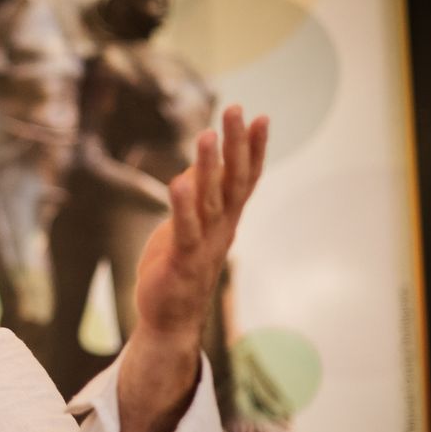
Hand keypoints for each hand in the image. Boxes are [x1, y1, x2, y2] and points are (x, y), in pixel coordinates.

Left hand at [113, 107, 266, 431]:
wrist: (170, 321)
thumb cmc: (177, 270)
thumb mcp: (186, 227)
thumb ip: (194, 199)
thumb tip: (194, 169)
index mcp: (224, 219)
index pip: (245, 178)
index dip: (254, 148)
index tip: (260, 116)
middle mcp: (221, 228)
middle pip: (234, 181)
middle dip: (238, 145)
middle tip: (239, 110)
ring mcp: (204, 244)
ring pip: (210, 200)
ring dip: (210, 167)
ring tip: (208, 134)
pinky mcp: (181, 259)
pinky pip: (184, 228)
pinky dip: (182, 205)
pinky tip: (179, 181)